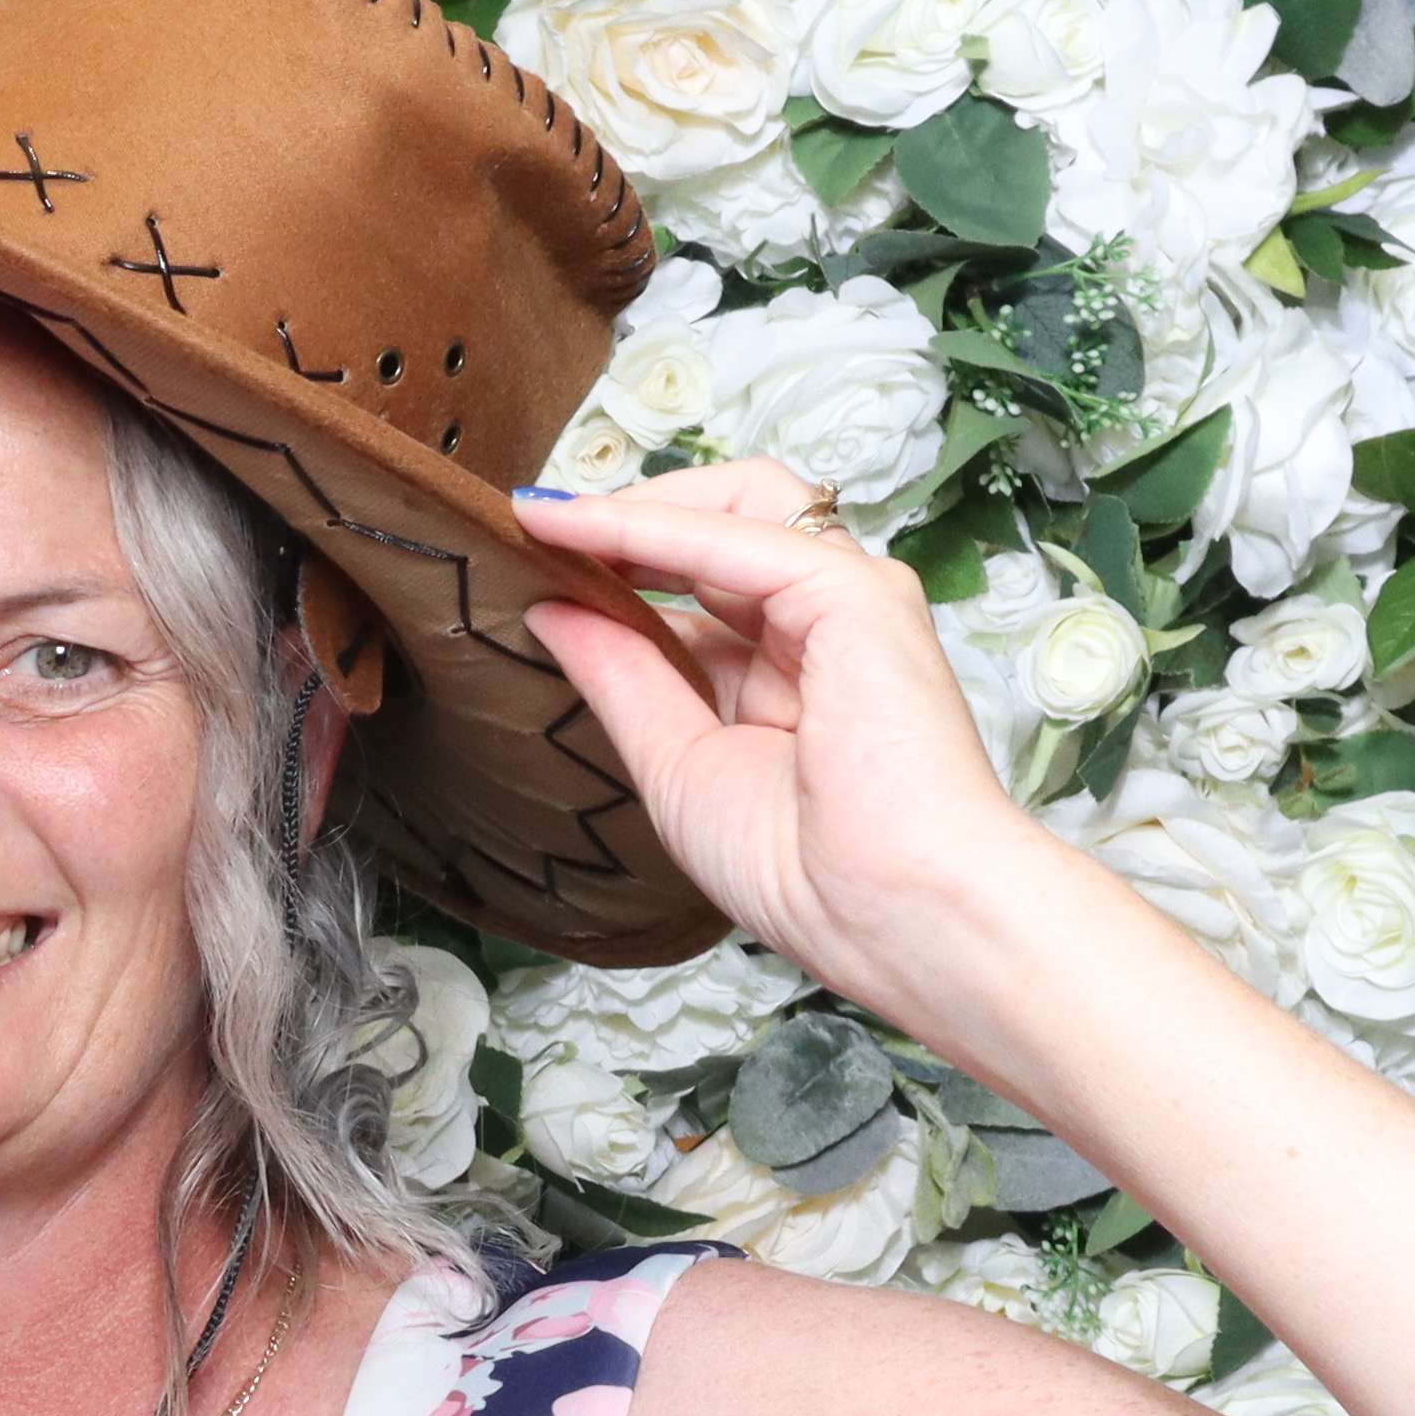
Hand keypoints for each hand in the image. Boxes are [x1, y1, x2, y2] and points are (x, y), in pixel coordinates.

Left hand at [514, 462, 1079, 1013]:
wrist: (884, 915)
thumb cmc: (800, 869)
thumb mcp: (675, 762)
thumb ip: (620, 677)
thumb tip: (549, 612)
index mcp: (788, 665)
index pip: (701, 577)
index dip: (620, 559)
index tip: (530, 561)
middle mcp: (821, 621)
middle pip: (725, 518)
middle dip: (629, 517)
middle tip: (534, 535)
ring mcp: (847, 597)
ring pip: (741, 501)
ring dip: (638, 506)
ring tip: (547, 525)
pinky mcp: (857, 592)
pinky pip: (739, 534)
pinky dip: (652, 525)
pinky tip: (578, 531)